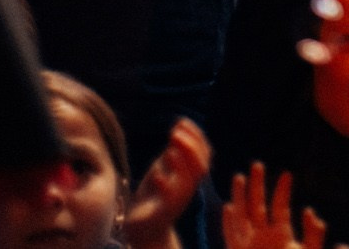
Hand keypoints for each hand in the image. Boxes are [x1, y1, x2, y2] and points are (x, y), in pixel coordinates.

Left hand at [121, 119, 210, 248]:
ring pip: (189, 182)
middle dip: (191, 147)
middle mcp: (188, 187)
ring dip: (181, 163)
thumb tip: (178, 126)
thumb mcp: (164, 167)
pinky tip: (156, 174)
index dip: (196, 135)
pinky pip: (169, 200)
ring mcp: (178, 200)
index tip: (181, 121)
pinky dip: (165, 185)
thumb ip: (174, 149)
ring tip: (169, 150)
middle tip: (174, 132)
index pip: (204, 153)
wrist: (143, 226)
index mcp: (191, 174)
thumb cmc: (154, 194)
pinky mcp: (163, 212)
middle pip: (201, 166)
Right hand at [222, 163, 326, 248]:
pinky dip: (229, 223)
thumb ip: (314, 237)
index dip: (283, 191)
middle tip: (257, 165)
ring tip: (239, 177)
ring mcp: (249, 246)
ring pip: (242, 217)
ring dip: (239, 198)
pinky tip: (229, 208)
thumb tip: (313, 214)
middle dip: (257, 186)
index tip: (288, 174)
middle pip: (258, 206)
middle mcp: (263, 238)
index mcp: (281, 236)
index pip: (280, 208)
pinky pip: (231, 238)